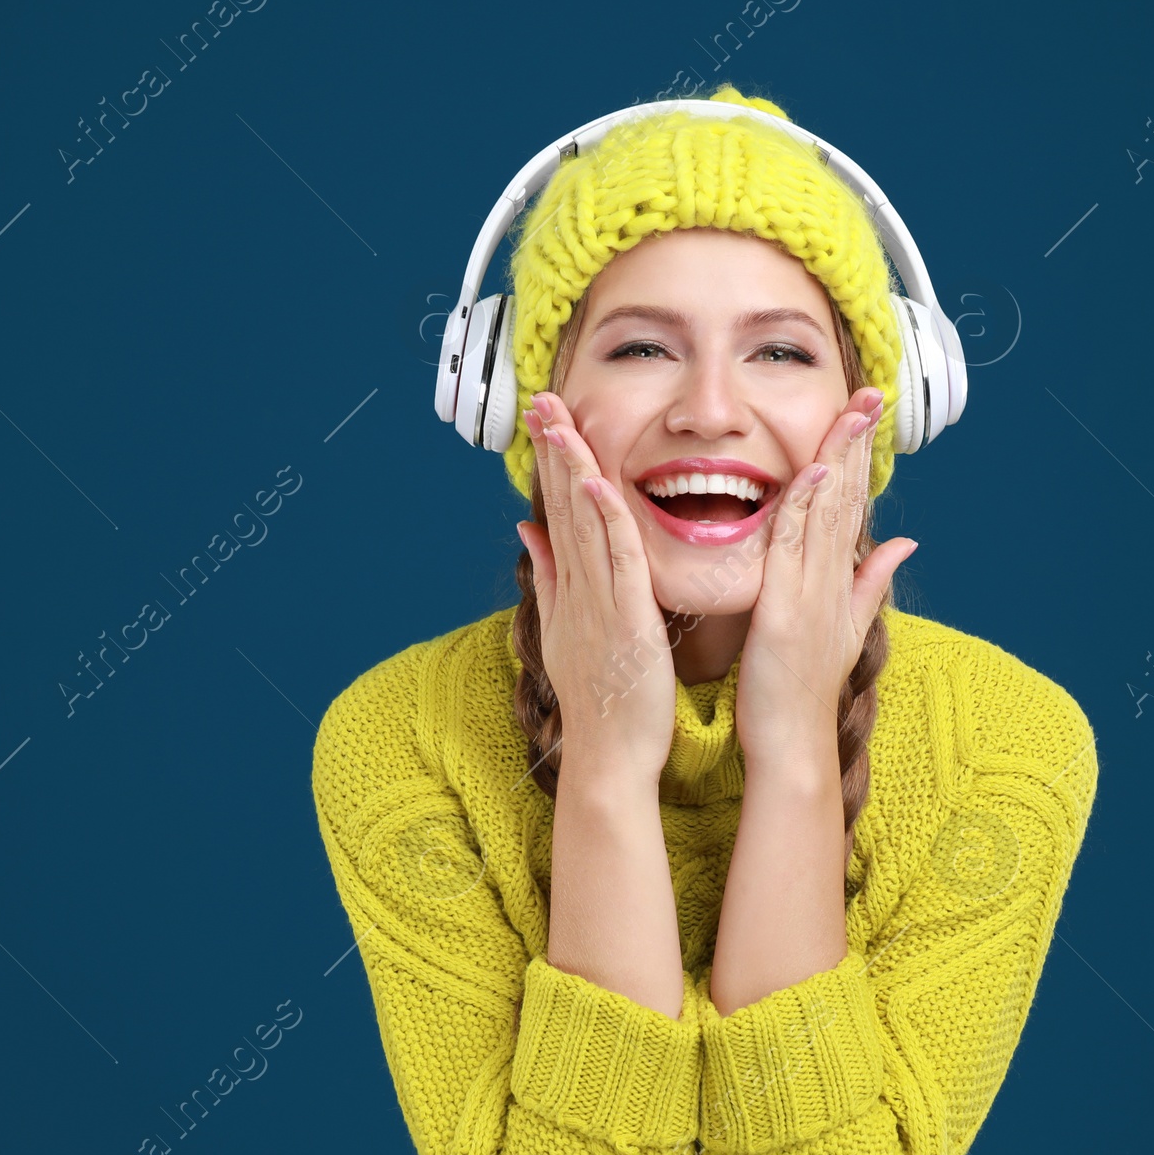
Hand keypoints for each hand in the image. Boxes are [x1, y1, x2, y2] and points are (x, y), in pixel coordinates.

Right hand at [516, 392, 678, 783]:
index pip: (558, 512)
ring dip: (573, 470)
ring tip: (561, 421)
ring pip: (584, 524)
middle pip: (563, 508)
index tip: (546, 417)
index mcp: (573, 588)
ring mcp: (598, 603)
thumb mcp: (568, 628)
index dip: (552, 463)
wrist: (609, 756)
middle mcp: (578, 588)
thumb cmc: (602, 697)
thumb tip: (528, 527)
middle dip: (554, 450)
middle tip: (542, 398)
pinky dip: (606, 523)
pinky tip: (596, 485)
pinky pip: (616, 563)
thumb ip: (551, 575)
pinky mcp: (625, 621)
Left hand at [734, 386, 917, 765]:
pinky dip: (806, 509)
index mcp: (839, 580)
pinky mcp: (786, 611)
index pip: (852, 505)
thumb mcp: (843, 626)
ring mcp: (812, 594)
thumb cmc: (803, 687)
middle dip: (858, 444)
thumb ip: (870, 581)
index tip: (867, 412)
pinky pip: (794, 549)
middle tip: (871, 393)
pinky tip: (815, 473)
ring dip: (838, 461)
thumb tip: (905, 542)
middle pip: (847, 499)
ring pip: (827, 514)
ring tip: (850, 414)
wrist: (793, 742)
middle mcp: (831, 580)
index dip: (862, 457)